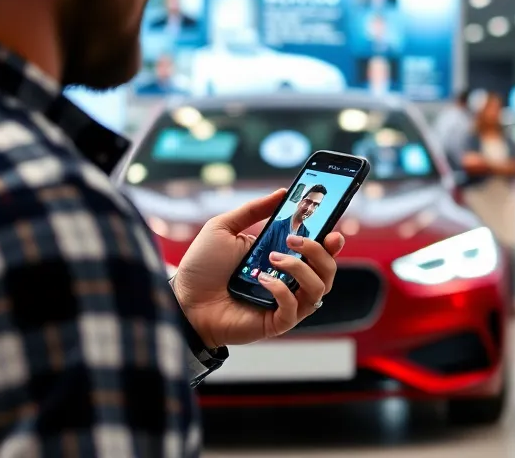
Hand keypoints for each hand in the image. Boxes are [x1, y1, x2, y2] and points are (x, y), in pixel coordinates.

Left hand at [171, 189, 345, 348]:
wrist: (182, 300)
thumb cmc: (202, 266)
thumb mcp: (224, 227)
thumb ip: (254, 209)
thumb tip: (282, 192)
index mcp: (282, 257)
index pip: (319, 250)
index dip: (332, 241)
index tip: (332, 230)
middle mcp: (289, 281)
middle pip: (328, 270)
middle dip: (318, 252)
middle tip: (295, 240)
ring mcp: (285, 303)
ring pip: (319, 289)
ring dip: (300, 269)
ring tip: (273, 258)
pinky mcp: (276, 323)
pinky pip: (294, 309)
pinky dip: (282, 291)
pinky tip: (262, 281)